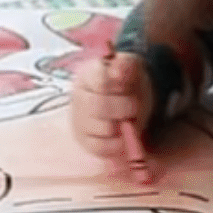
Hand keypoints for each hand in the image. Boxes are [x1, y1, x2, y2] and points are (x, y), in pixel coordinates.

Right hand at [69, 50, 154, 164]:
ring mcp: (79, 121)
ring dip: (123, 126)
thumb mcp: (132, 67)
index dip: (115, 84)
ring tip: (127, 119)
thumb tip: (117, 72)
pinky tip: (122, 134)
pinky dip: (119, 143)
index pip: (98, 79)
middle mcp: (78, 97)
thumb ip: (125, 65)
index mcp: (88, 74)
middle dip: (124, 108)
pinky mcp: (85, 141)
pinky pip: (103, 148)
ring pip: (103, 128)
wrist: (129, 100)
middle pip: (98, 107)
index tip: (126, 85)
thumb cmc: (128, 82)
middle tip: (134, 106)